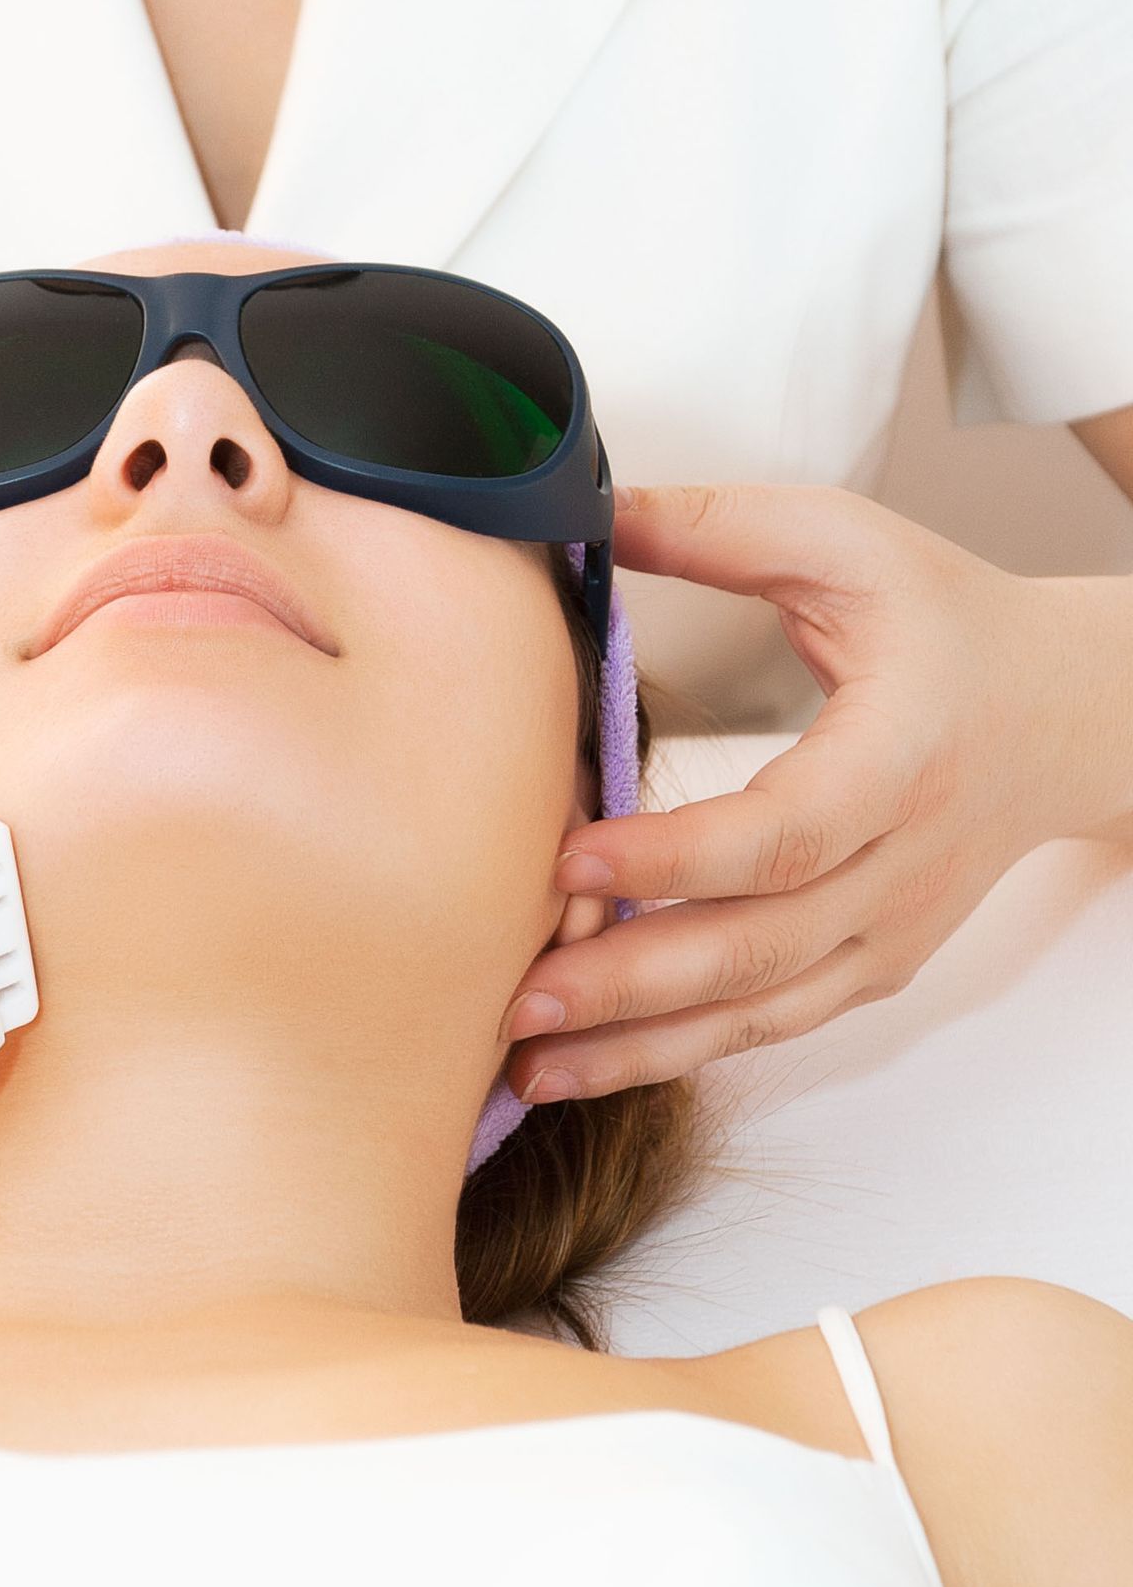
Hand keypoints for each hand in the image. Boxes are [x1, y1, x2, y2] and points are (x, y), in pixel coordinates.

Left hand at [498, 482, 1132, 1103]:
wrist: (1071, 714)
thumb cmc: (948, 622)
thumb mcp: (847, 545)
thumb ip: (716, 529)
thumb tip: (577, 515)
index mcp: (904, 754)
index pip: (787, 832)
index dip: (677, 858)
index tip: (567, 864)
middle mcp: (905, 864)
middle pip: (761, 947)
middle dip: (631, 984)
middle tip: (514, 1000)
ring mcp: (893, 931)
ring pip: (762, 1013)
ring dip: (640, 1048)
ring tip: (526, 1070)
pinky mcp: (873, 967)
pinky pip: (772, 1026)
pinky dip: (679, 1051)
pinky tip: (589, 1063)